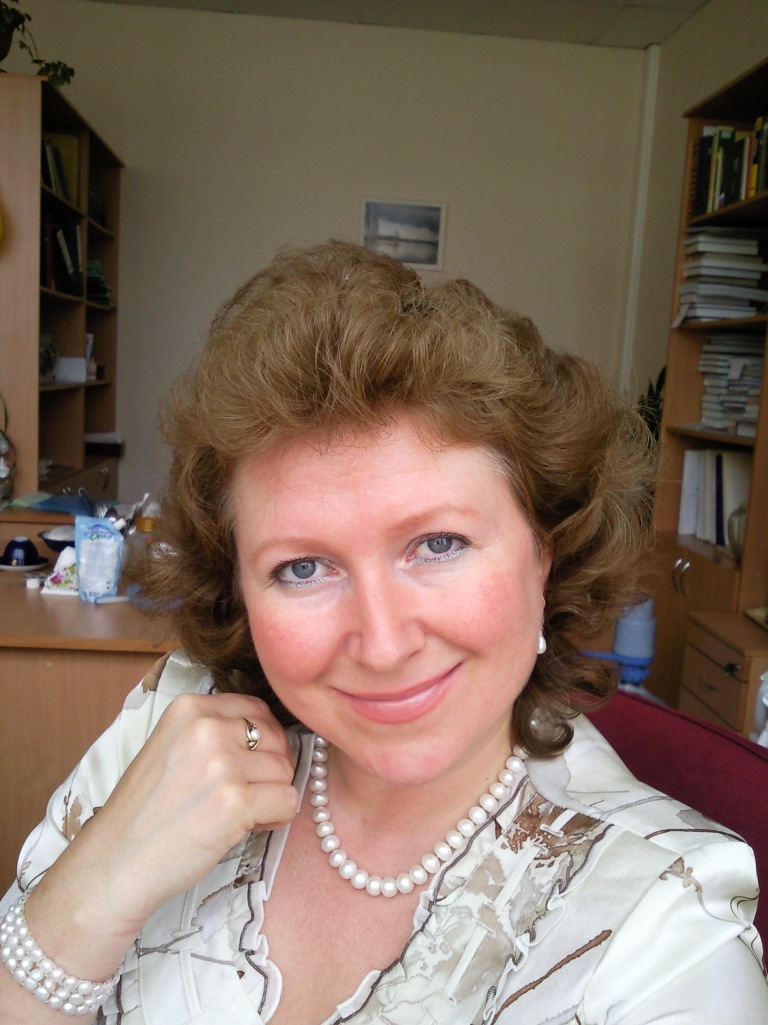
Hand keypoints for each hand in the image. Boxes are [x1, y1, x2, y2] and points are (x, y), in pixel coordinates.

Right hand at [30, 693, 298, 954]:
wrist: (114, 863)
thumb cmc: (143, 813)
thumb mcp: (170, 747)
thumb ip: (212, 732)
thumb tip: (269, 734)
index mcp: (189, 708)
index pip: (257, 709)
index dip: (262, 741)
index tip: (249, 765)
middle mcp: (207, 728)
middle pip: (276, 738)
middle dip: (271, 768)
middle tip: (247, 794)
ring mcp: (222, 763)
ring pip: (285, 770)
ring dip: (273, 795)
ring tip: (243, 813)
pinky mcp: (235, 801)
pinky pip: (288, 800)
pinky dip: (278, 817)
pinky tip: (250, 826)